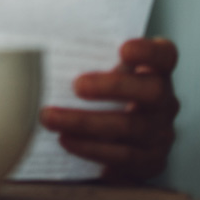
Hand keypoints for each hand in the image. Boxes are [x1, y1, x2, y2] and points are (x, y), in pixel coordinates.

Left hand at [38, 37, 178, 182]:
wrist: (120, 137)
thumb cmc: (104, 92)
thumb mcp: (102, 70)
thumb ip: (85, 55)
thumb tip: (34, 37)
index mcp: (157, 72)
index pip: (164, 56)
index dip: (148, 52)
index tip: (123, 49)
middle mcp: (165, 102)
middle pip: (152, 92)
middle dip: (112, 88)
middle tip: (77, 86)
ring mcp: (161, 133)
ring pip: (131, 129)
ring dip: (87, 124)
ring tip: (52, 119)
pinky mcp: (151, 162)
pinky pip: (124, 159)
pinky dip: (93, 151)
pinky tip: (68, 143)